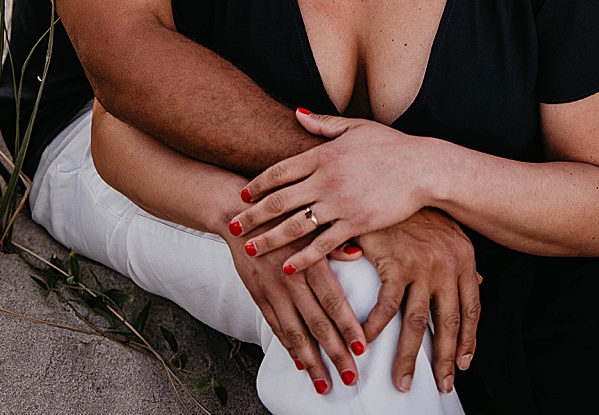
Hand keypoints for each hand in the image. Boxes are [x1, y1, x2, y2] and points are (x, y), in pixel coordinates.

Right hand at [224, 219, 368, 395]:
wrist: (236, 215)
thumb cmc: (279, 215)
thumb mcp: (308, 222)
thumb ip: (332, 242)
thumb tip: (357, 254)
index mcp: (308, 262)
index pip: (333, 301)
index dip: (348, 327)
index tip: (362, 349)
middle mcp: (290, 279)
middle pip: (317, 323)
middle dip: (335, 353)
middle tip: (350, 377)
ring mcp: (271, 290)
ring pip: (294, 332)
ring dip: (311, 361)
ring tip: (324, 383)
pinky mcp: (257, 295)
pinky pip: (275, 327)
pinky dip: (288, 347)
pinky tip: (300, 363)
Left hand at [229, 109, 430, 272]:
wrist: (424, 167)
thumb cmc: (391, 146)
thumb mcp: (355, 127)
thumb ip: (322, 124)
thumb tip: (296, 113)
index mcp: (321, 155)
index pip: (279, 172)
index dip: (257, 185)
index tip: (241, 194)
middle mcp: (325, 180)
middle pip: (279, 201)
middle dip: (252, 215)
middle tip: (231, 226)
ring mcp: (340, 204)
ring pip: (295, 226)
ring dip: (269, 239)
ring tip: (249, 251)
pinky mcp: (357, 224)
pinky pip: (324, 244)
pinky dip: (304, 258)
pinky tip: (288, 268)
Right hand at [358, 210, 480, 395]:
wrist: (391, 175)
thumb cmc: (414, 203)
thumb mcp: (446, 230)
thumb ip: (462, 260)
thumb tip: (479, 280)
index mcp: (463, 259)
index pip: (470, 310)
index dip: (468, 341)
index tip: (462, 365)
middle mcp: (448, 266)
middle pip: (448, 324)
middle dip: (445, 359)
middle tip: (441, 385)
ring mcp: (422, 266)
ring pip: (417, 323)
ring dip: (409, 356)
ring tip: (403, 380)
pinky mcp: (395, 262)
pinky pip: (386, 305)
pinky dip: (375, 327)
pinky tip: (366, 343)